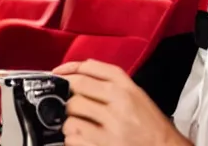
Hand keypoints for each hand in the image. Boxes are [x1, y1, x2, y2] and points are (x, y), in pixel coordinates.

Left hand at [53, 59, 191, 145]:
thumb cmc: (149, 123)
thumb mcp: (135, 92)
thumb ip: (109, 80)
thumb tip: (77, 72)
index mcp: (124, 86)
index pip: (88, 69)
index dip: (68, 70)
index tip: (58, 74)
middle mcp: (118, 103)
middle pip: (76, 89)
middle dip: (67, 95)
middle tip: (68, 102)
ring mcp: (111, 128)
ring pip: (71, 115)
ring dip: (69, 120)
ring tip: (78, 124)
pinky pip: (74, 139)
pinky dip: (72, 139)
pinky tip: (81, 138)